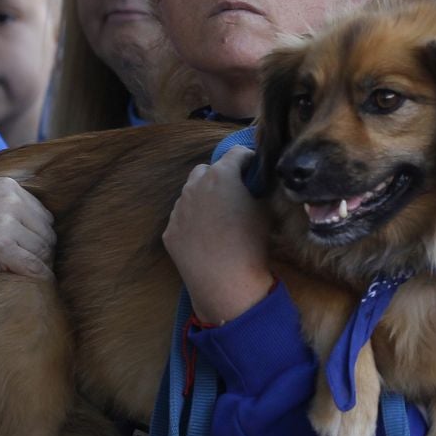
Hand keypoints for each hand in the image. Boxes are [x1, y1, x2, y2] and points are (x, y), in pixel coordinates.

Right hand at [0, 176, 55, 289]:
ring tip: (24, 277)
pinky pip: (34, 266)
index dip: (39, 237)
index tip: (31, 253)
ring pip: (43, 250)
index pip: (43, 216)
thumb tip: (35, 223)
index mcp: (6, 186)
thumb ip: (3, 204)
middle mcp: (9, 199)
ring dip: (37, 266)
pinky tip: (31, 285)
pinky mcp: (1, 246)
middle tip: (29, 269)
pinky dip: (37, 278)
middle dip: (41, 252)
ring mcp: (5, 221)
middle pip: (47, 233)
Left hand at [164, 147, 271, 323]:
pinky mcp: (169, 231)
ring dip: (204, 197)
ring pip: (191, 193)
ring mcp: (178, 209)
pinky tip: (206, 237)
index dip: (249, 160)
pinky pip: (182, 218)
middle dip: (220, 176)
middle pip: (207, 169)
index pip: (237, 153)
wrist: (226, 281)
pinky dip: (193, 221)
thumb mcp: (266, 209)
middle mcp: (195, 186)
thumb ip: (260, 189)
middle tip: (234, 193)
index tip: (254, 170)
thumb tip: (258, 183)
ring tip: (218, 217)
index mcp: (221, 175)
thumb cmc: (251, 243)